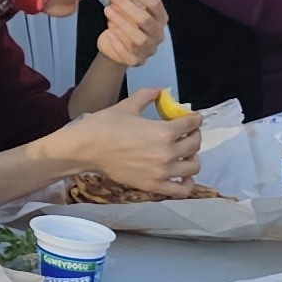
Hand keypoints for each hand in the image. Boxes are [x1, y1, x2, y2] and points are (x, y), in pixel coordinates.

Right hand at [52, 98, 198, 195]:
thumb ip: (147, 96)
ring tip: (185, 154)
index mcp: (164, 131)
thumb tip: (160, 91)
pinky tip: (185, 177)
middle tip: (188, 133)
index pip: (191, 124)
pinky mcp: (154, 185)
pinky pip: (181, 190)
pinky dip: (188, 184)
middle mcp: (168, 152)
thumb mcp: (127, 105)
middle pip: (195, 144)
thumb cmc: (105, 125)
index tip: (193, 118)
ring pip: (193, 166)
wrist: (87, 148)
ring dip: (193, 157)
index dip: (195, 119)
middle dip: (194, 135)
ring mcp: (162, 172)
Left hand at [92, 0, 168, 69]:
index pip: (155, 3)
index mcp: (159, 16)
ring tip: (107, 10)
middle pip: (145, 19)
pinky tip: (109, 35)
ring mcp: (149, 48)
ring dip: (122, 23)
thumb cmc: (122, 21)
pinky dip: (119, 45)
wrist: (114, 48)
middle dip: (126, 5)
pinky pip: (130, 55)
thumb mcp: (119, 2)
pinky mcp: (137, 61)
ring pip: (138, 37)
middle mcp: (158, 33)